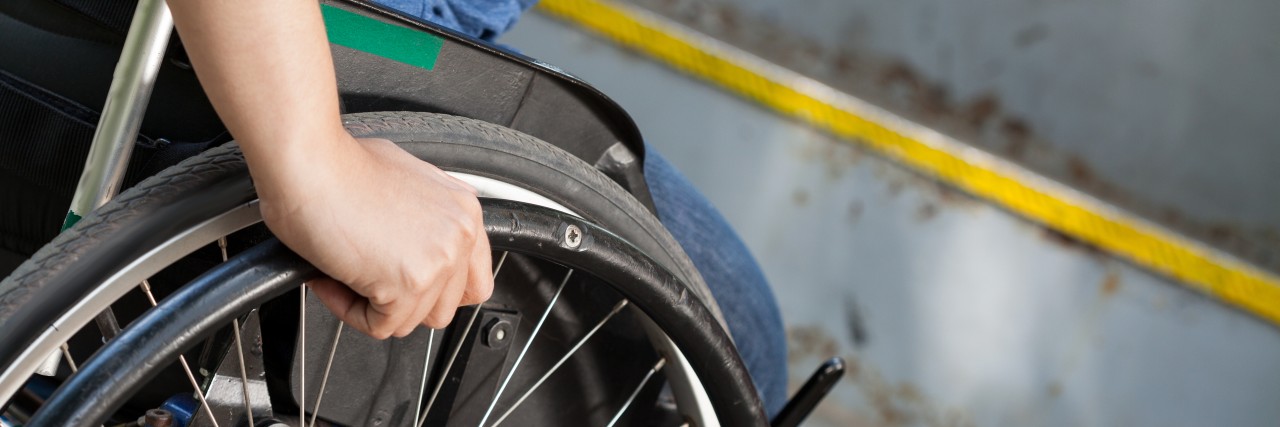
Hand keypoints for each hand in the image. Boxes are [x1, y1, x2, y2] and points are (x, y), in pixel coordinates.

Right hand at [254, 136, 492, 338]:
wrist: (308, 163)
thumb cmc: (339, 165)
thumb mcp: (405, 179)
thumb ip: (427, 215)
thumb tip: (420, 240)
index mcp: (464, 211)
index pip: (475, 282)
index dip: (436, 293)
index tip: (409, 289)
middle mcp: (459, 236)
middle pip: (443, 308)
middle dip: (402, 302)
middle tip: (367, 279)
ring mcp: (439, 260)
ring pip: (410, 320)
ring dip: (372, 305)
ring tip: (342, 271)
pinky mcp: (409, 283)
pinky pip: (380, 325)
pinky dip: (349, 310)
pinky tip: (332, 277)